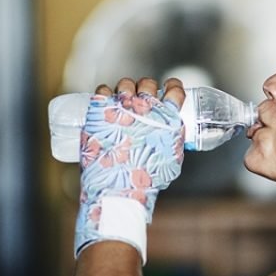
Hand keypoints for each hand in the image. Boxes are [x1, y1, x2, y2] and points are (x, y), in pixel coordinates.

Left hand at [74, 77, 185, 260]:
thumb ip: (173, 144)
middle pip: (148, 84)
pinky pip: (102, 90)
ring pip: (125, 84)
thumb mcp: (171, 162)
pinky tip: (105, 100)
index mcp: (167, 119)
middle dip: (147, 88)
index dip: (174, 87)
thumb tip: (170, 138)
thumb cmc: (146, 182)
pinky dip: (104, 93)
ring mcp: (122, 106)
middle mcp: (146, 108)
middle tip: (142, 101)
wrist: (118, 190)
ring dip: (126, 90)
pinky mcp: (99, 110)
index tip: (170, 90)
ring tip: (122, 101)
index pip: (175, 90)